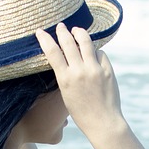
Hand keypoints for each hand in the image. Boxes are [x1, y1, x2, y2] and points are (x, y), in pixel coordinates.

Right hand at [35, 23, 124, 138]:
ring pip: (85, 42)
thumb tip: (66, 57)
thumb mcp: (66, 94)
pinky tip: (92, 52)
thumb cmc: (81, 112)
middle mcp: (79, 71)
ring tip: (76, 30)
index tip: (40, 31)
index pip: (52, 52)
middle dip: (62, 31)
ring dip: (79, 33)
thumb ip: (65, 75)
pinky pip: (99, 53)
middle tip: (60, 26)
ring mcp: (95, 69)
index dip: (45, 39)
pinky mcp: (108, 70)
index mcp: (65, 79)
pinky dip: (94, 51)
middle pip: (68, 42)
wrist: (103, 122)